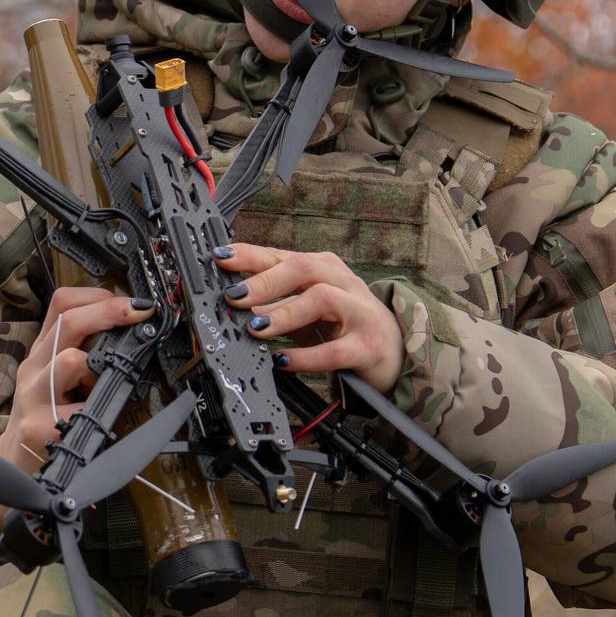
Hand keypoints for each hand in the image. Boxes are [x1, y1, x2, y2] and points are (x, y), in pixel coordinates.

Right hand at [0, 284, 156, 544]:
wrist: (12, 462)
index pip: (63, 304)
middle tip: (139, 312)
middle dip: (109, 312)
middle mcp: (34, 367)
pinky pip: (78, 411)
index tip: (132, 302)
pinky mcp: (40, 428)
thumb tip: (129, 333)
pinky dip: (96, 414)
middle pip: (69, 323)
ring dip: (98, 366)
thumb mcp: (56, 377)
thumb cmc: (42, 416)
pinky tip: (99, 423)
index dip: (98, 296)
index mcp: (42, 350)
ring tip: (106, 383)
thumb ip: (84, 353)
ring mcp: (34, 397)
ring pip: (70, 361)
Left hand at [213, 242, 404, 389]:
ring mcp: (358, 313)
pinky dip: (306, 356)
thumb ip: (275, 301)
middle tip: (235, 298)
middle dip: (265, 281)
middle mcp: (342, 283)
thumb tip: (231, 303)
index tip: (220, 260)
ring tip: (256, 327)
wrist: (395, 351)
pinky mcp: (367, 346)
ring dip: (285, 313)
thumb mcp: (307, 308)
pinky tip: (284, 361)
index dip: (249, 256)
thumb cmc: (344, 325)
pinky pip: (334, 350)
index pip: (282, 255)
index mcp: (324, 269)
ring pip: (321, 299)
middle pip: (303, 268)